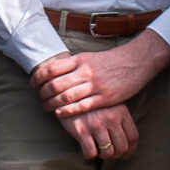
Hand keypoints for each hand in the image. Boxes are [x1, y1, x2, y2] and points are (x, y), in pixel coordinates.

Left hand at [32, 30, 169, 117]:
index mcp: (80, 60)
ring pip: (66, 96)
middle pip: (56, 84)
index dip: (38, 77)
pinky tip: (60, 113)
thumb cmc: (111, 60)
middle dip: (43, 93)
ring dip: (52, 104)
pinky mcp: (105, 97)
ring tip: (46, 107)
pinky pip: (82, 106)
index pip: (52, 68)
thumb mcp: (90, 57)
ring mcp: (95, 85)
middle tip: (39, 98)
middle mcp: (85, 72)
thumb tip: (54, 71)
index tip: (33, 83)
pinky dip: (67, 110)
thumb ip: (73, 64)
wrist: (136, 61)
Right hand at [62, 103, 139, 160]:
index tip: (126, 155)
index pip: (133, 137)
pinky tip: (88, 149)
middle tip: (111, 154)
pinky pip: (91, 152)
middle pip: (122, 147)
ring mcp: (96, 125)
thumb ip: (119, 117)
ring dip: (103, 155)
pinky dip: (90, 155)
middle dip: (117, 155)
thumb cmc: (91, 100)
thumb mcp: (110, 103)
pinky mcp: (81, 130)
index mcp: (121, 111)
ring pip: (107, 152)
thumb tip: (127, 140)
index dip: (130, 150)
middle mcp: (111, 118)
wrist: (68, 92)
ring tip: (99, 151)